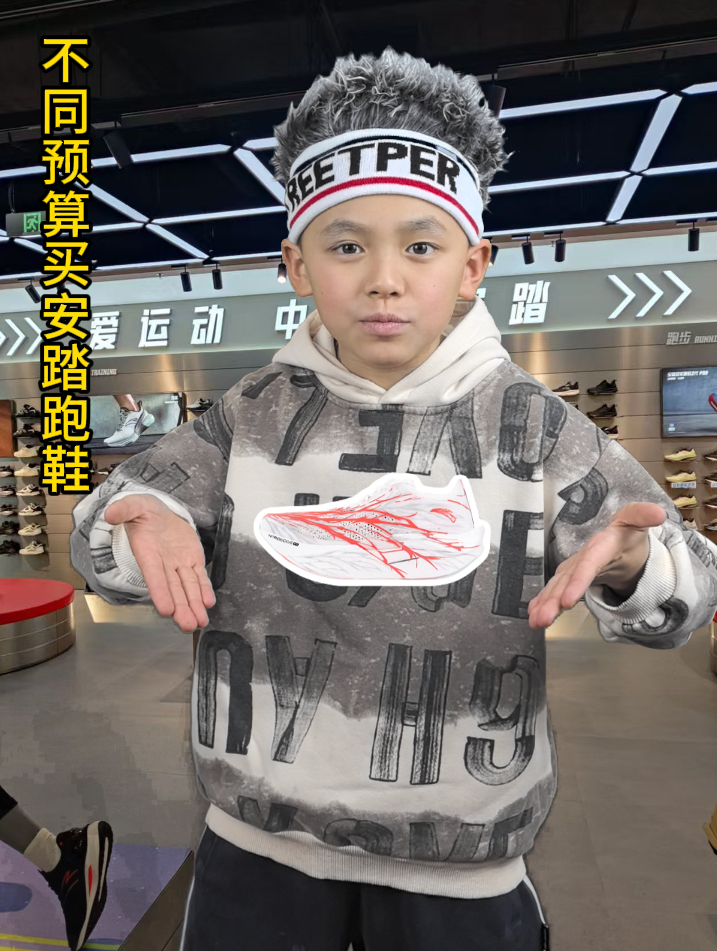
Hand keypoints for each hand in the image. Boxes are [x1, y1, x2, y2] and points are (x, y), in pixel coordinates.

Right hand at [104, 494, 214, 631]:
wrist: (158, 513)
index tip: (165, 609)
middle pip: (172, 589)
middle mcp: (163, 564)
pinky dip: (204, 590)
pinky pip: (199, 578)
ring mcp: (178, 564)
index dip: (159, 592)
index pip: (153, 575)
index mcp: (147, 553)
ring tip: (200, 621)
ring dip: (194, 605)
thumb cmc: (144, 512)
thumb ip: (123, 509)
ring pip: (188, 588)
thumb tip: (109, 514)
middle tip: (187, 625)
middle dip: (180, 607)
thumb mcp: (134, 505)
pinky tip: (208, 603)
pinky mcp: (192, 561)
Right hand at [528, 502, 665, 629]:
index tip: (568, 600)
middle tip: (543, 618)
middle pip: (566, 579)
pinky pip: (555, 591)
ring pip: (557, 587)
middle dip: (553, 599)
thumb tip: (659, 513)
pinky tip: (534, 616)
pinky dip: (543, 603)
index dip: (578, 580)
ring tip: (536, 622)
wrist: (618, 542)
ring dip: (545, 605)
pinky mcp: (571, 580)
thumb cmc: (626, 533)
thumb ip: (643, 515)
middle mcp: (582, 558)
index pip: (589, 562)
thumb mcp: (636, 522)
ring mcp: (574, 569)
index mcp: (600, 545)